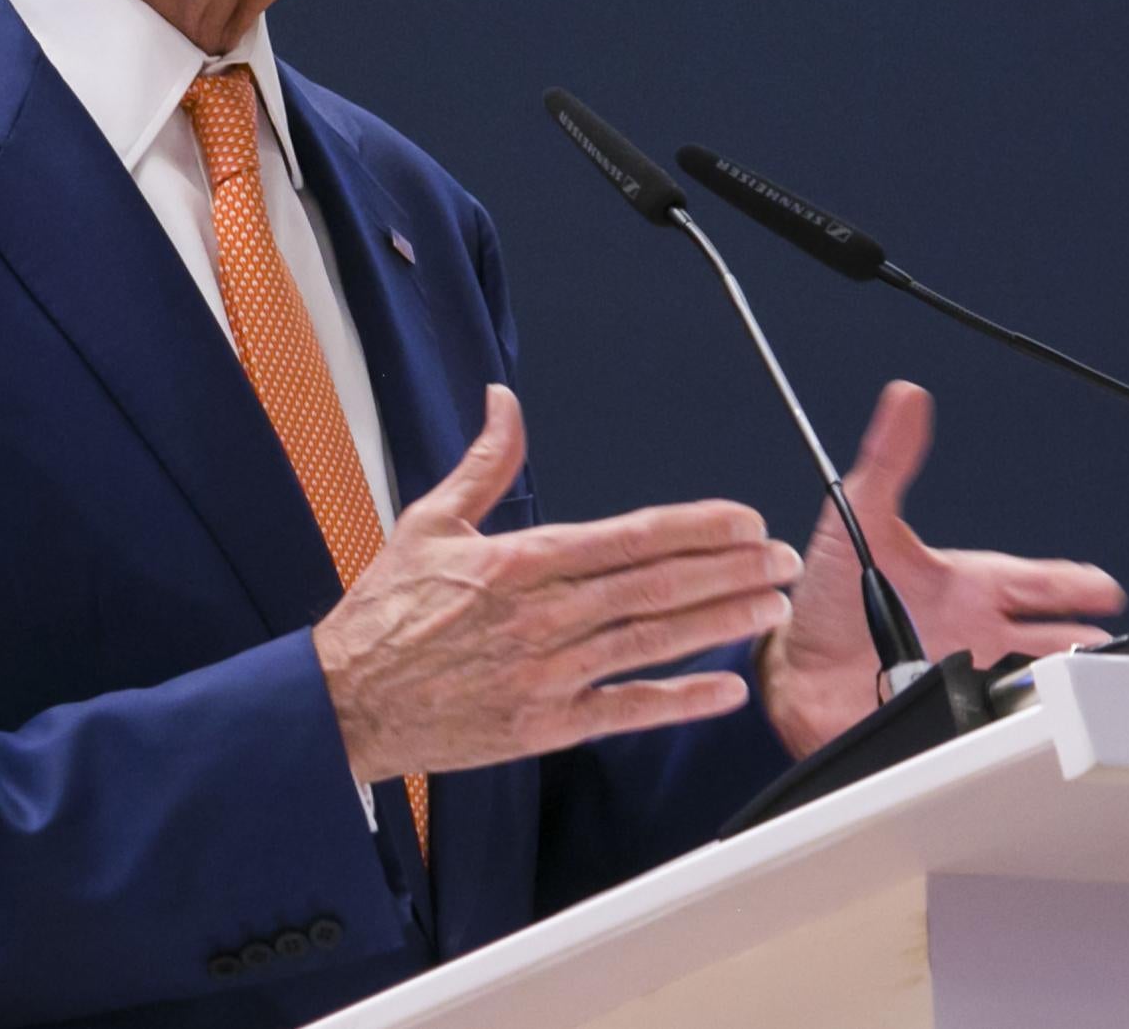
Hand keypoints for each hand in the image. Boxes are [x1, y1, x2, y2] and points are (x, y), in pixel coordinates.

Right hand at [312, 384, 802, 782]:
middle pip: (656, 585)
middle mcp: (544, 615)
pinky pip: (625, 710)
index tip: (743, 518)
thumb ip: (484, 464)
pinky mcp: (544, 725)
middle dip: (730, 569)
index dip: (694, 526)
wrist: (345, 701)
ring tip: (774, 606)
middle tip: (784, 559)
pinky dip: (679, 700)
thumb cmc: (385, 613)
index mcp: (520, 561)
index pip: (628, 536)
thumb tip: (505, 402)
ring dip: (722, 623)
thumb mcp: (430, 522)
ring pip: (652, 642)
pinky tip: (726, 687)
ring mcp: (548, 673)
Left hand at [757, 381, 1126, 758]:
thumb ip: (888, 460)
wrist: (791, 664)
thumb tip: (906, 396)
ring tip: (1069, 697)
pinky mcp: (943, 721)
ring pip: (1028, 688)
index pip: (1041, 582)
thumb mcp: (860, 518)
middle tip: (1105, 652)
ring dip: (1044, 689)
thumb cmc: (831, 592)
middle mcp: (980, 635)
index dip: (1075, 586)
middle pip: (1052, 642)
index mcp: (973, 586)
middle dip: (1081, 648)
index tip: (1105, 589)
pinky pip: (983, 728)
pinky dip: (999, 729)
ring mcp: (966, 680)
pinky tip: (1011, 733)